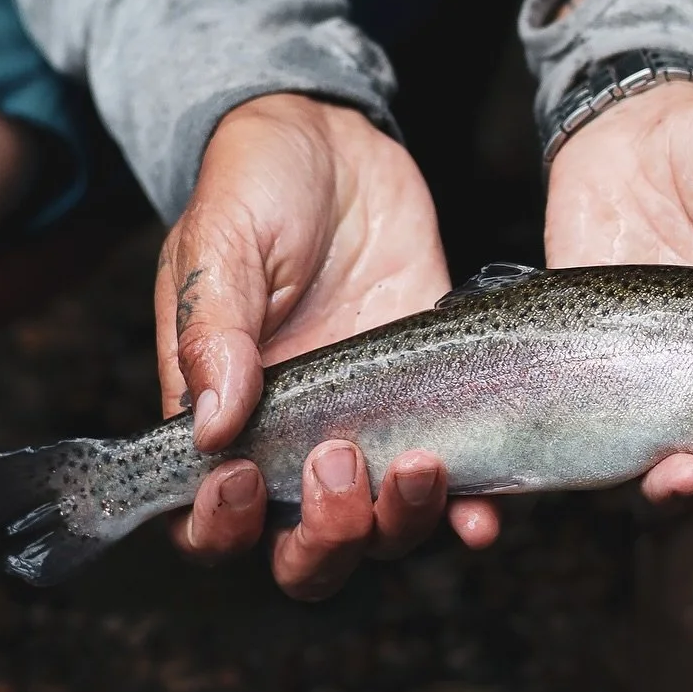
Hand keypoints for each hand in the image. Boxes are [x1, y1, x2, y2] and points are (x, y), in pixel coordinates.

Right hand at [154, 93, 498, 597]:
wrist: (338, 141)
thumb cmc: (258, 184)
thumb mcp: (219, 239)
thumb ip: (211, 328)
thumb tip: (210, 428)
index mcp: (224, 414)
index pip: (209, 518)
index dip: (222, 527)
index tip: (243, 480)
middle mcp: (297, 439)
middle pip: (304, 550)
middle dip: (323, 539)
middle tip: (340, 466)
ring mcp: (372, 424)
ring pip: (381, 529)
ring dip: (398, 525)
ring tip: (420, 467)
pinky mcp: (436, 399)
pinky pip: (456, 480)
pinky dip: (469, 511)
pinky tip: (483, 511)